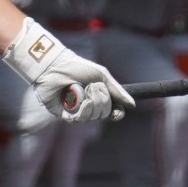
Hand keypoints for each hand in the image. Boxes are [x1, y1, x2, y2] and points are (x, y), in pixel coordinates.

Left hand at [2, 17, 133, 121]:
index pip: (112, 112)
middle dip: (100, 101)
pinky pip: (77, 119)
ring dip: (89, 103)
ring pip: (91, 118)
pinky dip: (79, 109)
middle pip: (103, 114)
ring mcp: (76, 111)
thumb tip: (132, 105)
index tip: (117, 113)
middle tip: (92, 87)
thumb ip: (117, 90)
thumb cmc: (77, 67)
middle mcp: (88, 106)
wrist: (54, 66)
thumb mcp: (101, 75)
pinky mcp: (64, 114)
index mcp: (98, 96)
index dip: (116, 114)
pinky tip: (73, 99)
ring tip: (80, 90)